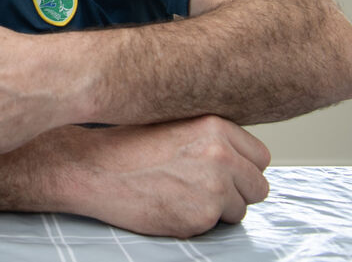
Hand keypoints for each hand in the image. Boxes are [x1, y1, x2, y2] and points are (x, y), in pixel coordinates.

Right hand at [55, 115, 270, 237]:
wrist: (91, 169)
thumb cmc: (125, 148)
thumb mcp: (174, 124)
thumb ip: (211, 136)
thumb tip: (239, 157)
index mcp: (215, 126)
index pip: (259, 156)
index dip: (240, 167)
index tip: (221, 171)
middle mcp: (221, 154)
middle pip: (258, 186)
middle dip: (235, 191)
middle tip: (200, 188)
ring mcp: (214, 186)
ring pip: (240, 209)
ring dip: (217, 209)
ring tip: (181, 195)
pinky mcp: (201, 215)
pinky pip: (217, 227)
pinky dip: (197, 222)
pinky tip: (170, 205)